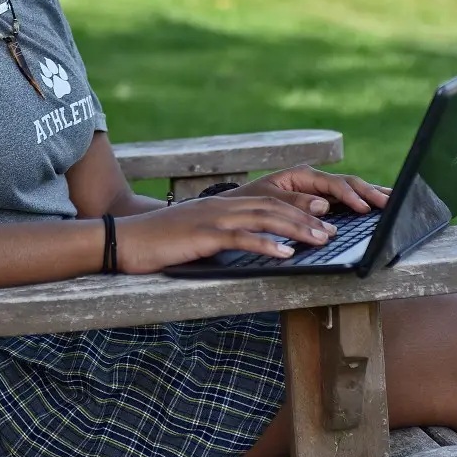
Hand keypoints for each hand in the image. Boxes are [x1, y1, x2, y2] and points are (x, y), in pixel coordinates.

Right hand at [115, 193, 339, 275]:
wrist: (123, 240)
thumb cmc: (159, 243)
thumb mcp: (196, 236)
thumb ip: (221, 236)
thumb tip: (247, 247)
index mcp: (222, 205)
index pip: (267, 202)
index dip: (297, 208)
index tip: (323, 217)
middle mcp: (221, 206)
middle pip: (273, 207)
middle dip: (306, 218)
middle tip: (332, 231)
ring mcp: (212, 219)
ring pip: (263, 219)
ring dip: (296, 229)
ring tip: (320, 239)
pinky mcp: (202, 236)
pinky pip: (240, 238)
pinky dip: (265, 244)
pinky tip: (285, 253)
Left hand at [225, 164, 390, 216]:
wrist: (235, 210)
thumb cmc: (249, 204)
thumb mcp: (266, 201)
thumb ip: (294, 203)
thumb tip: (324, 206)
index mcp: (301, 176)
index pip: (333, 184)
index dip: (350, 196)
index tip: (364, 209)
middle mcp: (313, 181)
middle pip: (347, 184)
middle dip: (370, 192)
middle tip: (391, 202)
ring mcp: (318, 192)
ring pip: (350, 190)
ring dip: (371, 194)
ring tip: (394, 199)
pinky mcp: (319, 204)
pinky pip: (344, 202)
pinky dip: (361, 202)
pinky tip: (376, 206)